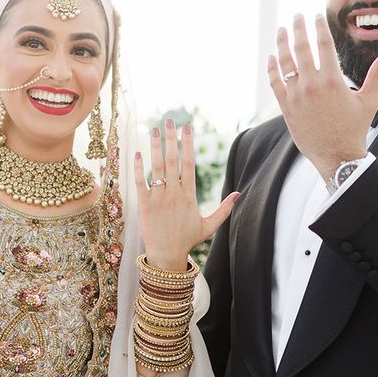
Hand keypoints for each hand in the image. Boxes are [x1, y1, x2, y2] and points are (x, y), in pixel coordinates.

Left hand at [134, 119, 239, 271]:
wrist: (167, 256)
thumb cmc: (188, 240)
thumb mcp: (209, 226)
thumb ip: (224, 209)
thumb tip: (239, 193)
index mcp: (189, 196)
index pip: (189, 164)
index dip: (188, 144)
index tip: (187, 128)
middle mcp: (174, 194)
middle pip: (172, 160)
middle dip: (171, 139)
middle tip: (169, 120)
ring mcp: (158, 199)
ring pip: (157, 168)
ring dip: (155, 147)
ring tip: (155, 129)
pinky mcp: (144, 206)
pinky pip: (140, 183)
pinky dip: (138, 168)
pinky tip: (137, 152)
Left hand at [267, 13, 377, 178]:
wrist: (336, 156)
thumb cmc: (354, 129)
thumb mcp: (369, 101)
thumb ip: (376, 75)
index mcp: (332, 80)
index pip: (323, 44)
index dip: (318, 27)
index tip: (315, 16)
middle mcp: (311, 85)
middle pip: (301, 48)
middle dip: (298, 28)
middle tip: (297, 16)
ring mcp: (296, 96)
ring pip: (285, 63)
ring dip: (282, 43)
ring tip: (282, 30)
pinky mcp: (286, 108)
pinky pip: (275, 83)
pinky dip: (272, 68)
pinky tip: (272, 57)